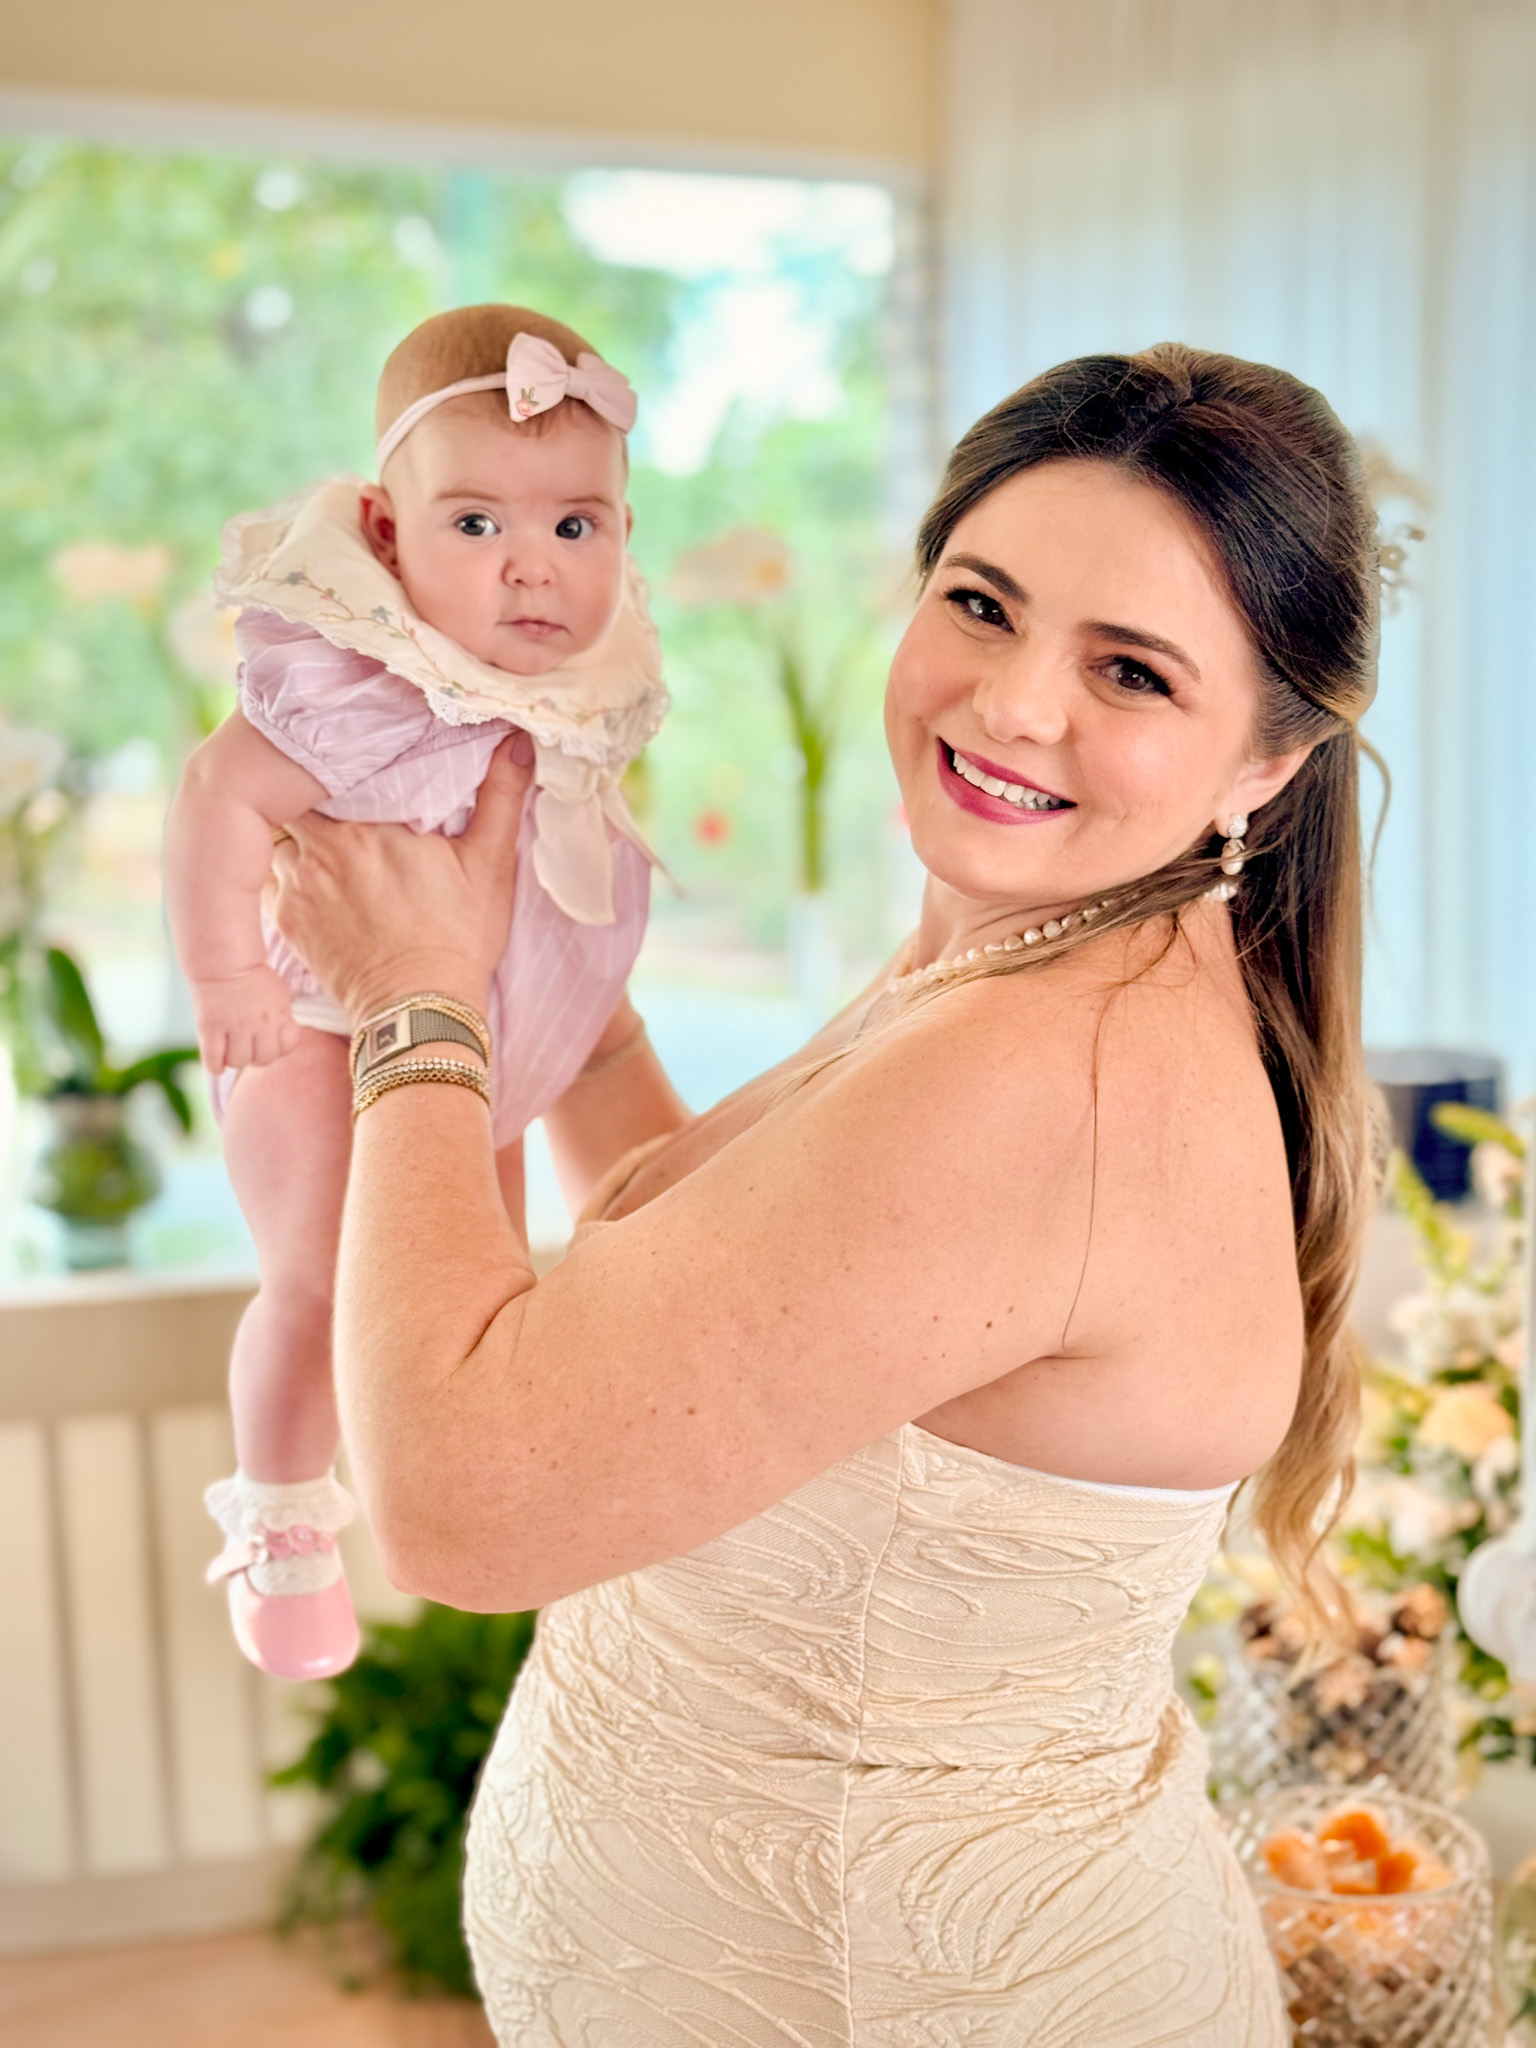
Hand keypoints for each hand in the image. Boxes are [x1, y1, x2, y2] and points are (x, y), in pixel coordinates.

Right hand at [193, 965, 300, 1072]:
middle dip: (258, 1057)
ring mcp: (233, 1025)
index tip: (270, 1041)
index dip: (280, 1048)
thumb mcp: (279, 994)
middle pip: (264, 1058)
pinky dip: (216, 1065)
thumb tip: (283, 1039)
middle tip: (248, 1047)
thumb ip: (283, 1017)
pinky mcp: (210, 1027)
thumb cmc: (253, 978)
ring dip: (235, 1059)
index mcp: (278, 1013)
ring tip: (231, 1048)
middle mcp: (258, 1022)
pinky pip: (214, 1059)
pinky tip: (217, 1058)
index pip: (288, 1046)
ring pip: (239, 1061)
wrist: (223, 961)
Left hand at [270, 733, 532, 1025]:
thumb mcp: (491, 865)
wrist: (419, 1011)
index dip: (340, 761)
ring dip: (296, 832)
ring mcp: (296, 886)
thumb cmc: (458, 938)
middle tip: (332, 790)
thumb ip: (500, 798)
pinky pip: (270, 878)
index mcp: (366, 824)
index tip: (357, 761)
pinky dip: (286, 870)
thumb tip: (516, 743)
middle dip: (309, 792)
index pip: (333, 768)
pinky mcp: (286, 920)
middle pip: (295, 797)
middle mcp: (320, 849)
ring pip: (276, 836)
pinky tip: (316, 874)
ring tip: (324, 833)